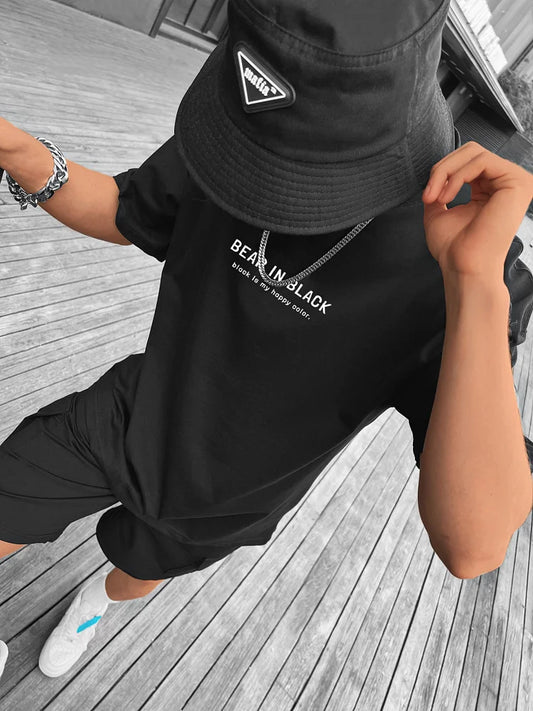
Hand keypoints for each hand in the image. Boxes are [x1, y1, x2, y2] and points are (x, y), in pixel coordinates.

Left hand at [421, 141, 532, 277]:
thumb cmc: (454, 248)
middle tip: (429, 195)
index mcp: (490, 188)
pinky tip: (448, 198)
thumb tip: (434, 177)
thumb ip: (439, 190)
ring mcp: (514, 180)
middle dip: (442, 168)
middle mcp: (505, 182)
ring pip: (474, 152)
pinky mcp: (517, 182)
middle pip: (470, 150)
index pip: (466, 159)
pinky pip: (481, 161)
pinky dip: (457, 177)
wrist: (463, 267)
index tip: (426, 197)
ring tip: (436, 199)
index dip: (441, 172)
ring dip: (446, 173)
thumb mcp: (438, 211)